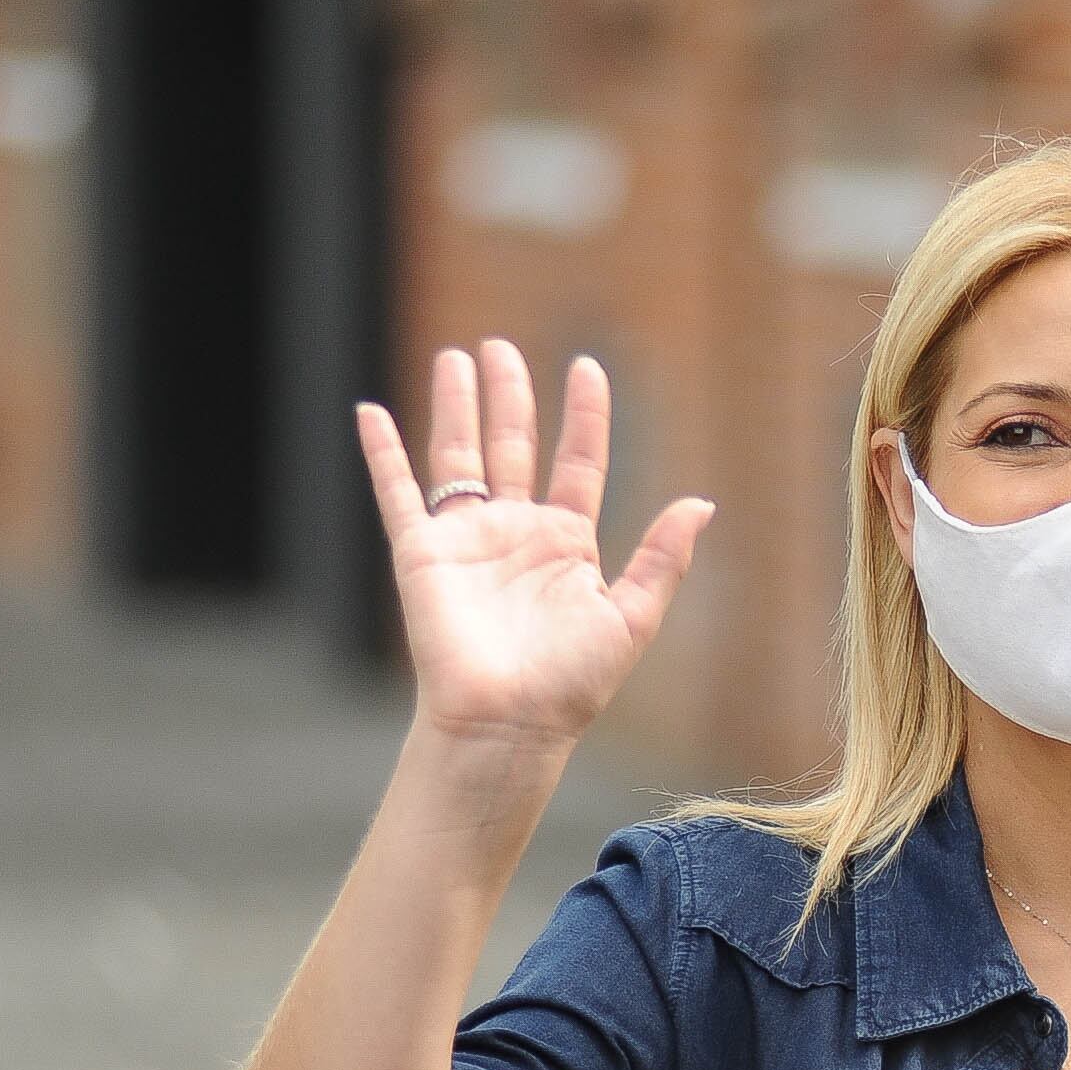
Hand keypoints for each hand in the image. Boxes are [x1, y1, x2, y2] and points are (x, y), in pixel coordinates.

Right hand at [359, 341, 714, 753]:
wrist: (509, 723)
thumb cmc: (572, 683)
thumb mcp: (632, 617)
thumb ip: (663, 558)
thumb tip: (701, 502)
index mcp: (568, 543)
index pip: (578, 461)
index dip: (584, 415)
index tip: (588, 366)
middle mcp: (516, 533)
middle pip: (514, 445)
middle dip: (509, 395)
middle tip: (501, 346)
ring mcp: (467, 539)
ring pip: (460, 455)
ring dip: (457, 407)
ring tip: (457, 358)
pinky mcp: (422, 554)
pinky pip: (398, 493)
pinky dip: (383, 453)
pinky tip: (370, 412)